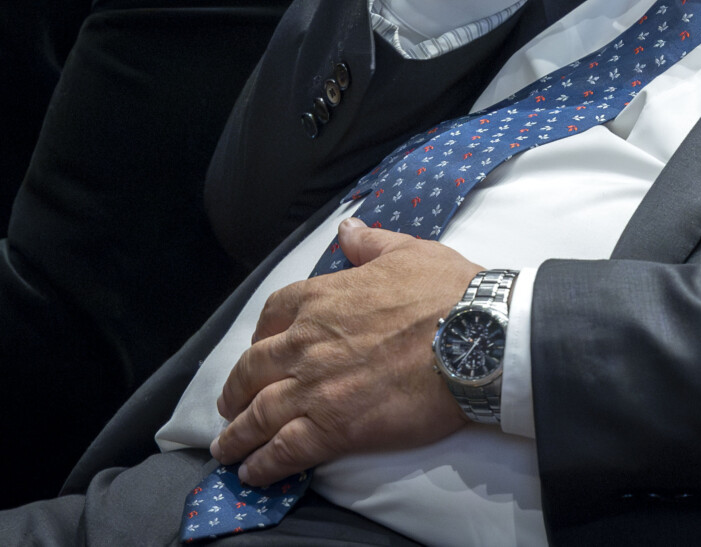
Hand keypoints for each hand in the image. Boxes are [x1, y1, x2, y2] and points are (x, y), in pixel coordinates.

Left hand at [210, 219, 481, 484]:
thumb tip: (348, 227)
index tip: (259, 348)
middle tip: (230, 406)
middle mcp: (306, 342)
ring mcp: (314, 387)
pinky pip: (285, 449)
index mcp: (321, 297)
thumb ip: (369, 243)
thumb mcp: (406, 251)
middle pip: (252, 368)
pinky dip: (263, 463)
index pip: (272, 315)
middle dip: (236, 391)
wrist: (474, 339)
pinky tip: (252, 472)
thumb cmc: (445, 292)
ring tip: (226, 449)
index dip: (260, 335)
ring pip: (259, 414)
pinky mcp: (333, 427)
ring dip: (237, 434)